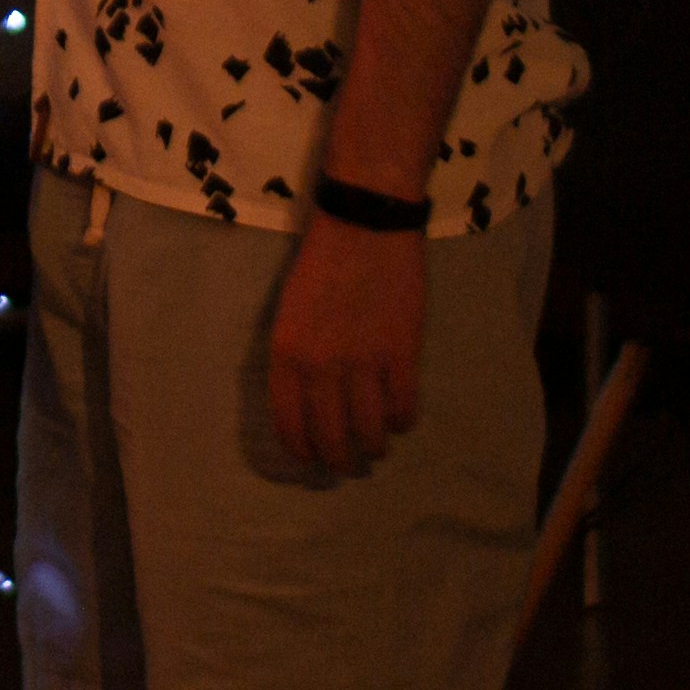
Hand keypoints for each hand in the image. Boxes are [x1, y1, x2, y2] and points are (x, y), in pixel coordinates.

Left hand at [265, 215, 428, 475]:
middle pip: (330, 438)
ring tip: (376, 449)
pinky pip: (403, 408)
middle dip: (339, 461)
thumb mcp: (288, 313)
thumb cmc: (321, 262)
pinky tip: (400, 420)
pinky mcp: (402, 354)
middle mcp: (320, 367)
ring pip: (369, 432)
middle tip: (347, 466)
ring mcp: (363, 363)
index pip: (289, 425)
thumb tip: (308, 403)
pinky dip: (402, 422)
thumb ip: (295, 359)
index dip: (302, 451)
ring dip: (373, 448)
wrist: (365, 223)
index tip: (311, 460)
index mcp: (286, 354)